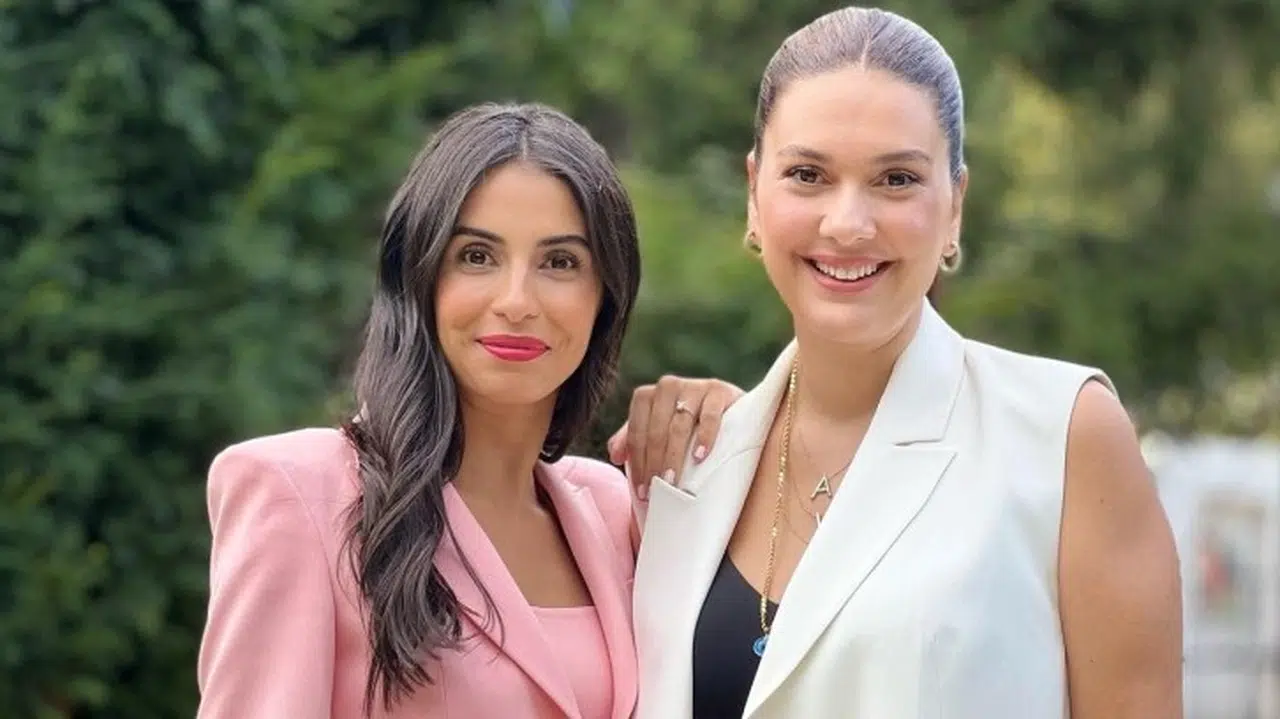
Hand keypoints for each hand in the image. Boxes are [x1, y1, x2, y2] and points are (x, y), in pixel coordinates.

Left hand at [606, 375, 743, 499]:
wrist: (728, 407)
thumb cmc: (685, 425)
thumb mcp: (656, 430)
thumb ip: (632, 439)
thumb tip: (615, 456)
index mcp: (646, 395)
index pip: (636, 433)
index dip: (637, 463)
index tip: (641, 491)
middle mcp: (667, 386)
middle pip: (656, 430)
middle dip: (654, 463)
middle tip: (657, 491)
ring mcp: (695, 386)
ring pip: (679, 424)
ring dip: (674, 455)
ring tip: (673, 481)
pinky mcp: (719, 391)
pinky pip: (710, 415)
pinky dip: (704, 436)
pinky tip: (700, 456)